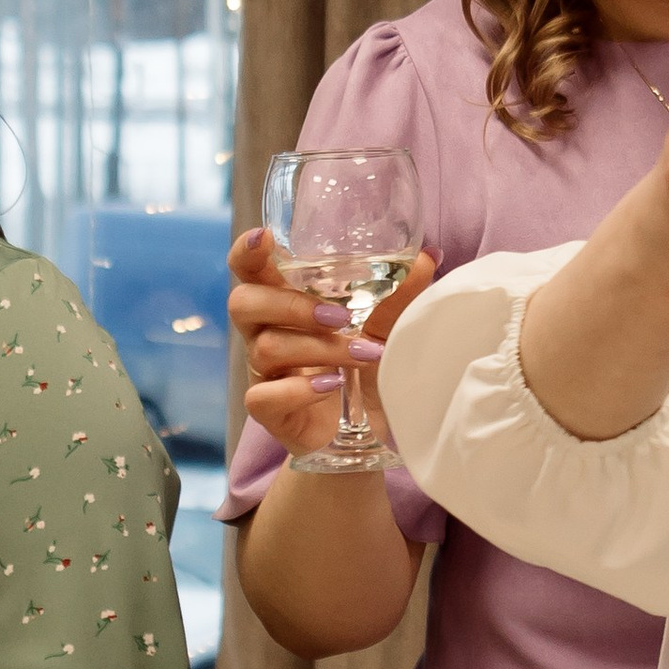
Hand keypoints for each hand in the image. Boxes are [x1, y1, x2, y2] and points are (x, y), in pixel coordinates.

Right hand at [228, 227, 435, 455]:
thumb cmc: (364, 367)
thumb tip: (425, 257)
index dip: (247, 250)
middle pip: (244, 302)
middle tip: (341, 317)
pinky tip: (333, 387)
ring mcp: (263, 372)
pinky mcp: (268, 410)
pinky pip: (264, 396)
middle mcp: (265, 331)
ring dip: (320, 348)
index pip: (249, 268)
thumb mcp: (385, 328)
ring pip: (267, 348)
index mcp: (283, 301)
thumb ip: (398, 294)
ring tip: (364, 354)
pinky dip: (300, 390)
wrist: (367, 431)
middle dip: (291, 304)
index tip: (265, 238)